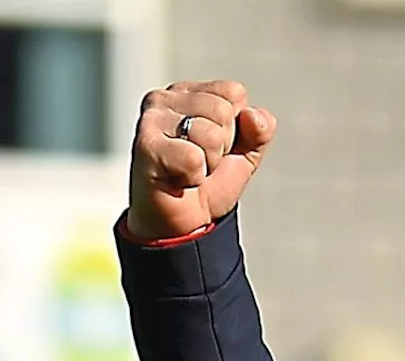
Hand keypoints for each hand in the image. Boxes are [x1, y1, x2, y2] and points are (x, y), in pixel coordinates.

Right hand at [127, 80, 276, 239]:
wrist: (184, 224)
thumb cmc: (208, 184)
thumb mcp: (243, 156)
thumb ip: (258, 132)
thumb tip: (253, 115)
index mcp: (190, 93)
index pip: (234, 93)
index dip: (236, 129)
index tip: (217, 148)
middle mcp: (166, 98)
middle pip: (223, 111)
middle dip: (222, 148)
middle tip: (202, 163)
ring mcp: (152, 118)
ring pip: (210, 134)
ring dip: (208, 163)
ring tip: (190, 171)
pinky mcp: (146, 144)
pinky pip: (194, 157)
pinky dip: (194, 177)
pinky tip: (178, 179)